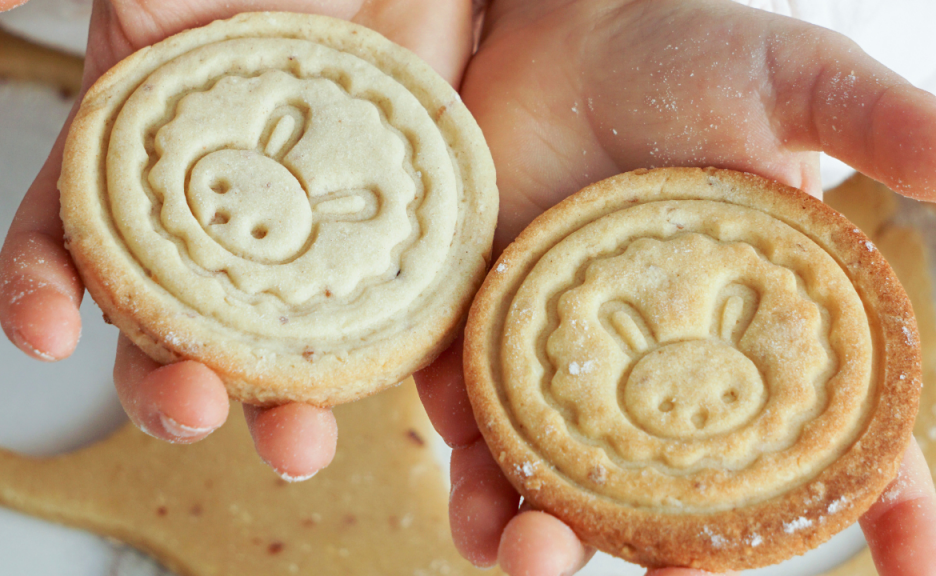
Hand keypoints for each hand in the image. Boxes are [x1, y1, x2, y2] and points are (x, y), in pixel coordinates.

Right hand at [0, 0, 474, 479]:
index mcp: (133, 178)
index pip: (61, 248)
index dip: (39, 296)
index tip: (44, 334)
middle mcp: (206, 232)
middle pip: (165, 338)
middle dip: (167, 390)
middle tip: (192, 406)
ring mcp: (296, 255)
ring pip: (270, 360)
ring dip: (274, 416)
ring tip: (297, 443)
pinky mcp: (379, 263)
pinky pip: (376, 331)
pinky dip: (377, 372)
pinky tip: (385, 393)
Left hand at [417, 0, 935, 573]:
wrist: (556, 32)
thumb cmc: (685, 53)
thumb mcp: (794, 82)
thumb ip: (881, 125)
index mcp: (762, 339)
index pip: (845, 447)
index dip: (893, 516)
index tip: (918, 571)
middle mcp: (669, 374)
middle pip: (689, 504)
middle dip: (688, 560)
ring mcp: (572, 368)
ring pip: (568, 491)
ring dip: (549, 542)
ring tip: (536, 554)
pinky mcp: (486, 344)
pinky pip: (478, 431)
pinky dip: (477, 475)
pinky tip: (481, 503)